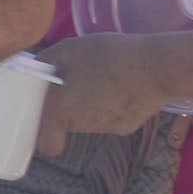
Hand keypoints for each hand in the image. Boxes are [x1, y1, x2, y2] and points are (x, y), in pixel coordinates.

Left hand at [36, 33, 168, 153]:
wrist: (157, 68)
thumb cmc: (108, 57)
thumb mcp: (68, 49)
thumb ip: (45, 62)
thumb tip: (35, 69)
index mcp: (61, 111)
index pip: (45, 143)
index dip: (40, 133)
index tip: (41, 118)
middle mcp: (82, 126)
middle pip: (65, 123)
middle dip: (65, 106)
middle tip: (72, 82)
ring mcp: (107, 128)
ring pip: (87, 118)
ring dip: (87, 103)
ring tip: (100, 77)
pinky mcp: (127, 126)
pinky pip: (110, 116)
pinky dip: (110, 104)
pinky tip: (119, 85)